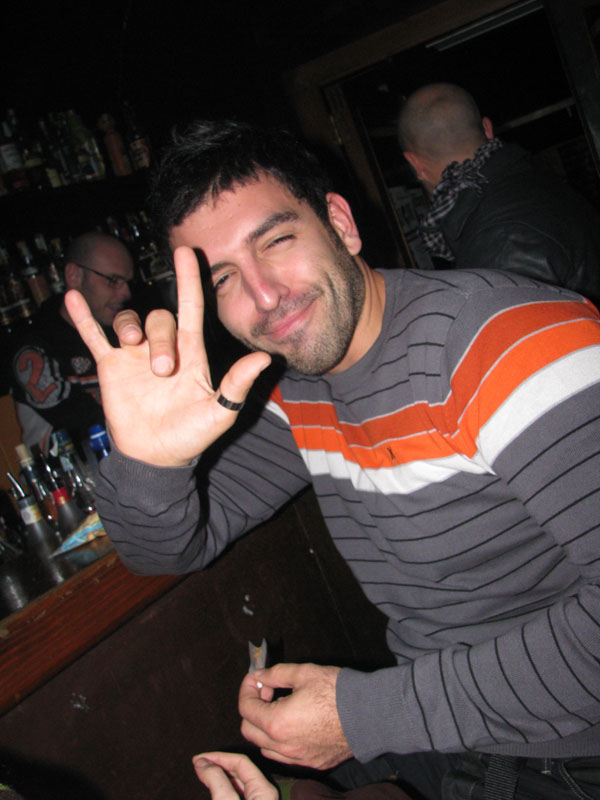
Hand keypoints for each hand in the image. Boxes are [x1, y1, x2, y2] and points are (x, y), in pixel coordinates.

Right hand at [64, 246, 270, 465]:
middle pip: (159, 319)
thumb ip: (236, 384)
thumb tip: (264, 359)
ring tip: (130, 347)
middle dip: (160, 339)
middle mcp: (162, 348)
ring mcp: (135, 356)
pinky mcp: (111, 367)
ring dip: (129, 328)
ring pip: (128, 321)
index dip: (189, 280)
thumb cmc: (191, 436)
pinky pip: (94, 336)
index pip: (191, 308)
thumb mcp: (219, 412)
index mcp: (191, 354)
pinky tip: (72, 297)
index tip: (186, 251)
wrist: (156, 458)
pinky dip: (83, 318)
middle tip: (162, 371)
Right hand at [193, 751, 277, 799]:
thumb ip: (217, 781)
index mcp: (264, 790)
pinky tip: (213, 788)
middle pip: (238, 772)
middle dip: (217, 765)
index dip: (218, 757)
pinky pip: (236, 795)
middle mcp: (263, 796)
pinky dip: (222, 789)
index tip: (200, 758)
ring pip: (236, 784)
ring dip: (219, 777)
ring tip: (202, 773)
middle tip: (198, 764)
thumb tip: (203, 762)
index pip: (240, 761)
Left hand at [239, 663, 351, 769]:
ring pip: (266, 746)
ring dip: (265, 727)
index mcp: (277, 723)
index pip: (245, 708)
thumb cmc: (336, 691)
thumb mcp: (304, 673)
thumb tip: (259, 676)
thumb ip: (276, 674)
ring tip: (282, 707)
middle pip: (249, 731)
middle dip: (252, 709)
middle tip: (269, 692)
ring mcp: (298, 758)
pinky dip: (281, 741)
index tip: (256, 678)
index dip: (247, 689)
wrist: (369, 714)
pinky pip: (285, 756)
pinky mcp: (312, 763)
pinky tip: (296, 724)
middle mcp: (283, 746)